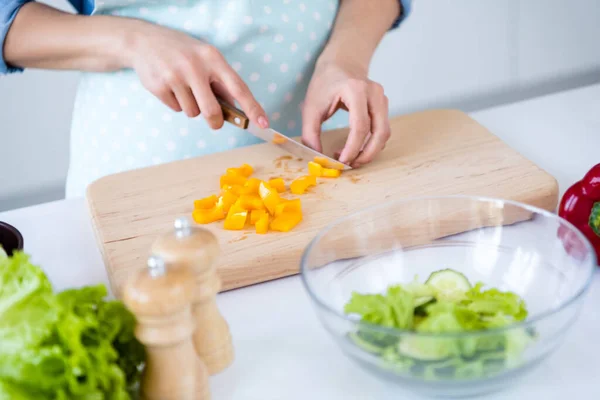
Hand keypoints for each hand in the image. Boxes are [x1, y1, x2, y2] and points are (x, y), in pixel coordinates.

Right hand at [124, 20, 268, 128]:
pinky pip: (176, 109)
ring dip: (191, 107)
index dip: (252, 108)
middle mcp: (195, 66)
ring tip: (184, 88)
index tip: (263, 124)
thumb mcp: (205, 58)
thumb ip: (221, 82)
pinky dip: (176, 104)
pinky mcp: (159, 86)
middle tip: (214, 122)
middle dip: (215, 122)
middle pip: (212, 111)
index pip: (238, 87)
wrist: (144, 41)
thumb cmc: (183, 53)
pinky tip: (171, 87)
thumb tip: (237, 109)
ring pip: (192, 113)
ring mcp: (175, 76)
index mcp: (213, 58)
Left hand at [301, 60, 390, 167]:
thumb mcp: (311, 107)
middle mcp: (374, 93)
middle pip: (379, 131)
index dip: (353, 147)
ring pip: (384, 132)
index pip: (360, 125)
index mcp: (356, 90)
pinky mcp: (383, 106)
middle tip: (350, 165)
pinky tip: (355, 148)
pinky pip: (382, 129)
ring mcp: (382, 99)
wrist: (340, 63)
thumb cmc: (324, 84)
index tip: (342, 161)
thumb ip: (311, 133)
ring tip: (351, 158)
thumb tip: (317, 158)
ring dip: (370, 150)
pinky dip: (372, 143)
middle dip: (367, 153)